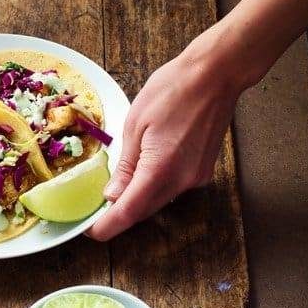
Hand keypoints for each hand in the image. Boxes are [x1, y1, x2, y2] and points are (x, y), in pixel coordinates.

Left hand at [88, 36, 241, 240]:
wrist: (215, 75)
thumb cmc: (174, 90)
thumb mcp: (136, 124)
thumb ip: (126, 165)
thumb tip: (113, 194)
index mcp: (160, 169)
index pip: (129, 212)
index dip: (108, 226)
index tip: (92, 232)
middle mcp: (182, 180)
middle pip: (144, 210)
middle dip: (120, 213)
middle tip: (97, 209)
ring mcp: (196, 177)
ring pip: (159, 200)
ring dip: (138, 199)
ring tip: (118, 186)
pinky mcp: (204, 171)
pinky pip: (174, 188)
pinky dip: (156, 186)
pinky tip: (145, 171)